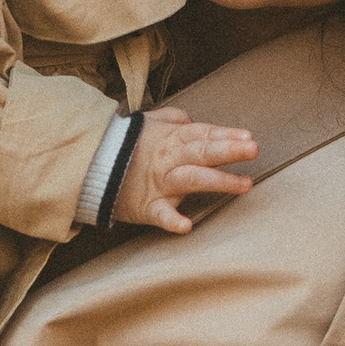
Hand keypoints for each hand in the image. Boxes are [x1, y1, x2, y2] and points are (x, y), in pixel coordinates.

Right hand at [114, 115, 255, 235]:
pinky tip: (186, 226)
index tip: (249, 137)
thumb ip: (174, 120)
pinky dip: (173, 221)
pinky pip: (162, 214)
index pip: (204, 134)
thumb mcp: (149, 123)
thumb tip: (191, 118)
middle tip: (253, 149)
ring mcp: (161, 183)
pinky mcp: (148, 206)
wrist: (91, 166)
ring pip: (193, 180)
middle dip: (228, 151)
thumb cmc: (127, 145)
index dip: (227, 135)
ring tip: (244, 185)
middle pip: (203, 153)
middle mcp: (171, 159)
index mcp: (173, 139)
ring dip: (219, 182)